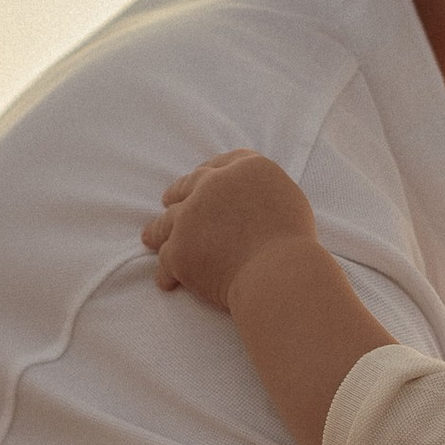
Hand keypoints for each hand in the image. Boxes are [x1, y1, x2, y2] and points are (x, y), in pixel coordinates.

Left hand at [141, 151, 315, 310]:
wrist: (279, 272)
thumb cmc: (293, 243)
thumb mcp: (289, 200)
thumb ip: (262, 192)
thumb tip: (249, 200)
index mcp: (246, 169)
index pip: (222, 164)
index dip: (210, 172)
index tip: (204, 178)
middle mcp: (213, 185)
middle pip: (189, 185)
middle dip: (178, 193)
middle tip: (169, 199)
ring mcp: (190, 217)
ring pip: (166, 221)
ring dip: (158, 229)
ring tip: (151, 237)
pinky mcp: (178, 249)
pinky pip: (166, 260)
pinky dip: (167, 272)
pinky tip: (166, 281)